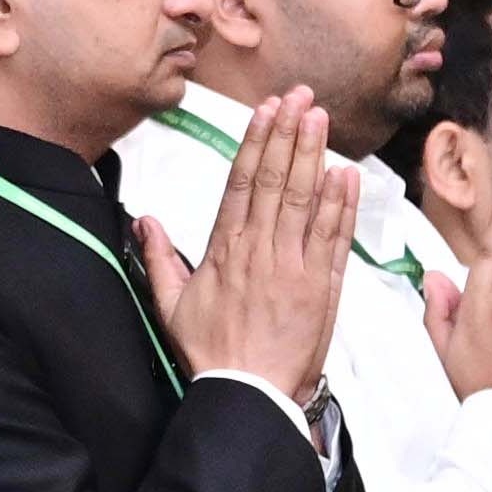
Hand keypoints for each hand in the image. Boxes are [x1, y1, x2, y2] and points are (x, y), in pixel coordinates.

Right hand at [151, 101, 355, 395]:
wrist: (246, 396)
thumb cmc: (210, 354)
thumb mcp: (171, 306)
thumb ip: (159, 258)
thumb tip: (144, 220)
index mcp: (223, 250)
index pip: (240, 183)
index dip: (256, 142)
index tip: (266, 110)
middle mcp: (258, 251)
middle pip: (274, 180)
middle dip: (287, 134)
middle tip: (300, 96)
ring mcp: (292, 268)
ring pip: (304, 200)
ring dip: (314, 156)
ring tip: (321, 119)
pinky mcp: (321, 288)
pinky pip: (332, 238)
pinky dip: (341, 204)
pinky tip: (346, 174)